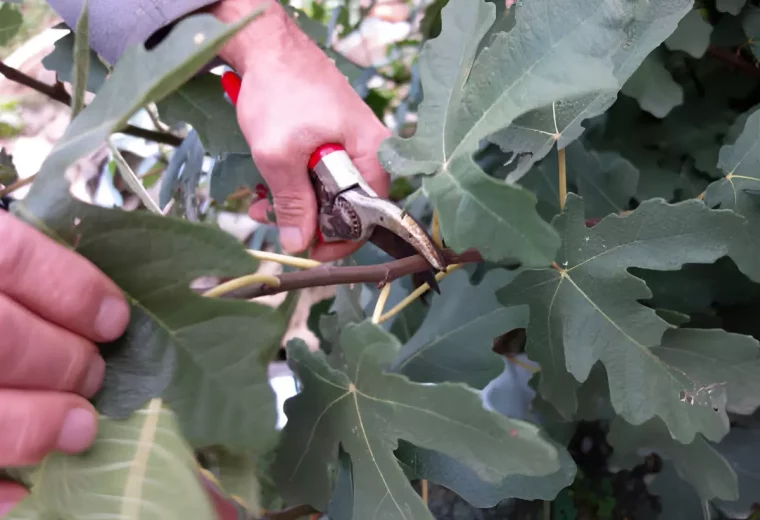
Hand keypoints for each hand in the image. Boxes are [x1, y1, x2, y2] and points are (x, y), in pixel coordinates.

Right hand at [0, 212, 128, 515]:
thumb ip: (9, 271)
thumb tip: (93, 313)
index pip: (10, 259)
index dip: (73, 291)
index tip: (115, 319)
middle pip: (2, 339)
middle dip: (63, 362)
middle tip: (92, 374)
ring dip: (35, 424)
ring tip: (78, 426)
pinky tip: (18, 490)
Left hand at [212, 0, 391, 261]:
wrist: (265, 45)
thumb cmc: (278, 92)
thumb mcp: (279, 155)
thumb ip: (292, 202)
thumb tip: (298, 243)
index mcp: (372, 153)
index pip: (370, 213)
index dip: (341, 237)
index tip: (310, 249)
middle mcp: (368, 150)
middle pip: (347, 205)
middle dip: (309, 219)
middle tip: (272, 220)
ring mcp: (348, 143)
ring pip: (327, 192)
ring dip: (294, 203)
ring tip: (260, 202)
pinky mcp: (329, 138)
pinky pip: (317, 174)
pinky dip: (293, 183)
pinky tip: (266, 183)